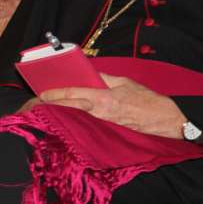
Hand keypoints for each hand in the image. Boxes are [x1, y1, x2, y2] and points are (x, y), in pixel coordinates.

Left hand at [38, 73, 186, 137]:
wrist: (164, 119)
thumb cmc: (147, 100)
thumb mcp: (124, 82)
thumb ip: (104, 79)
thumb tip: (89, 76)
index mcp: (103, 99)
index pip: (73, 95)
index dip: (56, 95)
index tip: (43, 94)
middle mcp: (99, 112)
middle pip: (69, 108)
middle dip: (53, 105)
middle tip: (37, 102)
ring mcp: (102, 122)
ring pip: (76, 114)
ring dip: (62, 110)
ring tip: (48, 106)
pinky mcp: (106, 127)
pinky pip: (86, 120)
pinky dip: (75, 116)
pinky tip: (67, 114)